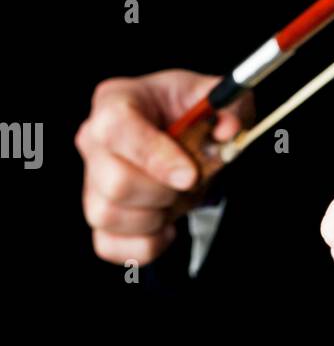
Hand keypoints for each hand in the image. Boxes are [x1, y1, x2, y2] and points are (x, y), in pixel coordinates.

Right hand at [76, 70, 245, 265]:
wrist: (187, 141)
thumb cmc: (192, 116)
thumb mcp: (216, 100)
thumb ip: (229, 107)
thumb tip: (228, 129)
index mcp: (115, 101)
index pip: (116, 127)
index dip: (154, 156)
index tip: (190, 176)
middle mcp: (93, 140)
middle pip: (115, 182)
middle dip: (164, 192)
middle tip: (189, 183)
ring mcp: (91, 180)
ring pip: (108, 215)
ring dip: (156, 217)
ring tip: (176, 199)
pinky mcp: (99, 217)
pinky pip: (109, 245)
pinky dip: (146, 245)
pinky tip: (166, 226)